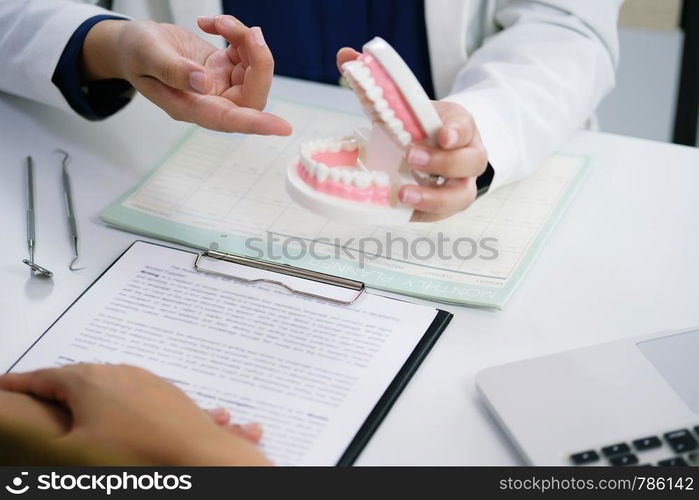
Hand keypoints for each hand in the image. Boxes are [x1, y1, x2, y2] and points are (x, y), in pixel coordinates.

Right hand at [0, 364, 269, 464]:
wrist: (203, 462)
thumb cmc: (135, 459)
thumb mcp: (71, 452)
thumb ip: (48, 434)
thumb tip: (47, 428)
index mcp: (89, 381)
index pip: (43, 379)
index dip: (20, 386)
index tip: (4, 387)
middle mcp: (122, 373)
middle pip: (79, 380)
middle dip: (59, 391)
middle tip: (39, 403)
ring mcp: (151, 383)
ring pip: (114, 389)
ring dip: (95, 402)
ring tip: (81, 419)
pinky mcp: (173, 398)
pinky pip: (146, 402)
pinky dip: (133, 412)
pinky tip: (141, 425)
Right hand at [82, 16, 290, 135]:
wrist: (133, 44)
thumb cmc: (135, 53)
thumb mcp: (148, 56)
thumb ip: (173, 70)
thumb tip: (204, 82)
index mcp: (191, 108)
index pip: (229, 119)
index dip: (256, 124)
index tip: (282, 127)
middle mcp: (210, 101)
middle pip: (252, 94)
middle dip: (259, 62)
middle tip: (249, 33)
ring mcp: (220, 85)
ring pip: (253, 70)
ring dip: (246, 42)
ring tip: (220, 22)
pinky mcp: (224, 69)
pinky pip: (245, 55)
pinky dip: (237, 35)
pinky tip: (212, 25)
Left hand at [338, 48, 487, 221]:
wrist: (438, 145)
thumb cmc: (422, 124)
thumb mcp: (408, 102)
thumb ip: (379, 81)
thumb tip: (344, 56)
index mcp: (461, 126)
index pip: (466, 126)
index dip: (456, 132)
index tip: (440, 134)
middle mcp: (468, 156)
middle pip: (470, 163)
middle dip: (443, 162)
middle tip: (411, 156)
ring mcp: (460, 184)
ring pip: (461, 196)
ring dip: (434, 197)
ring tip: (406, 194)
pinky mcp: (447, 205)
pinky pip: (440, 215)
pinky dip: (421, 214)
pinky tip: (400, 210)